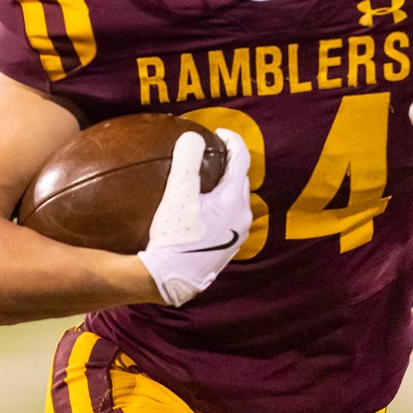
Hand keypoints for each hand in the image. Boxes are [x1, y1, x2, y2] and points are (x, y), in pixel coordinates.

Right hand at [138, 129, 250, 306]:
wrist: (170, 279)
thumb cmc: (174, 237)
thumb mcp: (177, 195)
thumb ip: (186, 162)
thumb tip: (191, 136)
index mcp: (233, 201)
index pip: (241, 160)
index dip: (232, 141)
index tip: (217, 133)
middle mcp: (242, 217)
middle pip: (240, 180)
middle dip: (228, 163)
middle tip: (209, 154)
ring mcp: (237, 234)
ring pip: (235, 199)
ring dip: (224, 185)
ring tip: (205, 179)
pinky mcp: (228, 247)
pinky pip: (228, 216)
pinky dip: (219, 203)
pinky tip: (201, 208)